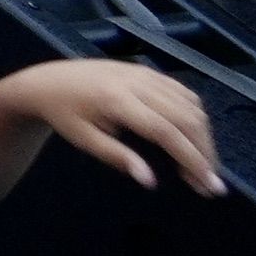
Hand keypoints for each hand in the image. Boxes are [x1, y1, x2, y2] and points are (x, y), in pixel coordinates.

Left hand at [0, 59, 225, 193]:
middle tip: (208, 182)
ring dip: (203, 135)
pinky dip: (195, 114)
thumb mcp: (83, 140)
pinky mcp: (145, 70)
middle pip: (186, 118)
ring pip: (189, 104)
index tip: (209, 185)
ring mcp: (141, 72)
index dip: (193, 159)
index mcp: (116, 100)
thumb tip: (150, 180)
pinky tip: (193, 135)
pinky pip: (181, 90)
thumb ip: (118, 158)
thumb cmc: (63, 114)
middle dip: (204, 152)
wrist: (45, 81)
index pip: (167, 132)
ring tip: (201, 164)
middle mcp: (134, 82)